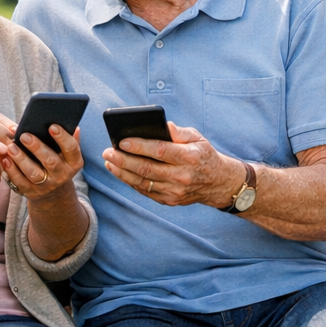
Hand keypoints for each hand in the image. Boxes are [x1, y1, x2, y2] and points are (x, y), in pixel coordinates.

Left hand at [0, 123, 84, 201]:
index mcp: (74, 163)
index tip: (52, 126)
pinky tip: (6, 160)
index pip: (71, 149)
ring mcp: (46, 185)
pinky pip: (20, 182)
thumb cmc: (60, 163)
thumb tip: (74, 127)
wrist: (53, 192)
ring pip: (33, 173)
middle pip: (51, 162)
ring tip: (11, 147)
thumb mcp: (69, 155)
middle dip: (37, 148)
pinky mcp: (31, 191)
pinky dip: (12, 171)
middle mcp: (62, 175)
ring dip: (21, 159)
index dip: (63, 138)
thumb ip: (71, 140)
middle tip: (24, 136)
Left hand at [104, 121, 243, 208]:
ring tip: (110, 162)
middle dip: (124, 160)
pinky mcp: (169, 200)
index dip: (139, 146)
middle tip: (108, 152)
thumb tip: (162, 125)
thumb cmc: (204, 155)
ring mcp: (175, 191)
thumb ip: (179, 132)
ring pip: (142, 182)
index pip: (160, 151)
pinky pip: (145, 191)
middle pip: (147, 169)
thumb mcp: (197, 138)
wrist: (217, 182)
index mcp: (189, 157)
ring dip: (122, 172)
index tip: (122, 141)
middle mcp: (182, 176)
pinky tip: (121, 172)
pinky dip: (131, 182)